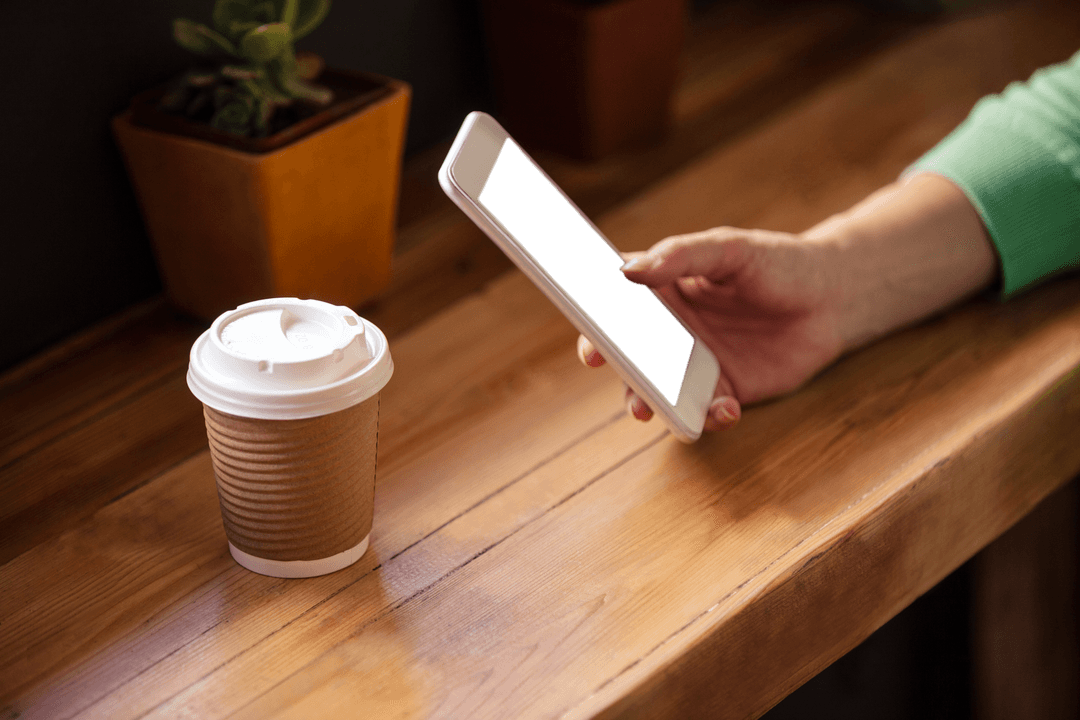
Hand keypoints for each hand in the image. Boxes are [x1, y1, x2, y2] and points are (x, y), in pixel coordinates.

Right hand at [579, 227, 845, 430]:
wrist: (832, 300)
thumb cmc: (776, 264)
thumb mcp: (729, 249)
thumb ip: (681, 256)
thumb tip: (627, 272)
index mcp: (660, 290)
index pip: (613, 303)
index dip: (592, 320)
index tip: (587, 337)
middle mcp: (669, 331)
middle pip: (626, 354)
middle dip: (613, 368)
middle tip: (609, 371)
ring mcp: (693, 365)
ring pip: (656, 391)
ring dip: (647, 403)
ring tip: (647, 409)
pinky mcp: (723, 392)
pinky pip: (703, 413)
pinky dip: (708, 418)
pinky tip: (725, 410)